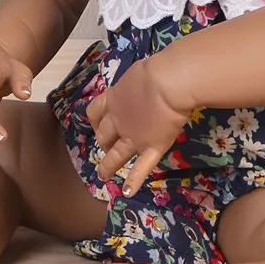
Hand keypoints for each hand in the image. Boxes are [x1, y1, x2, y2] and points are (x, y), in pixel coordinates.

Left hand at [86, 57, 192, 195]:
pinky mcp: (152, 147)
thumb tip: (137, 84)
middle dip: (103, 142)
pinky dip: (133, 181)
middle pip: (103, 136)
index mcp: (114, 100)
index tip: (98, 124)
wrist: (169, 83)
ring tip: (104, 175)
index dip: (95, 121)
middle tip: (107, 147)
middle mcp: (119, 121)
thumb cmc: (155, 71)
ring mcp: (134, 137)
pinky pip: (141, 168)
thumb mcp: (136, 73)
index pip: (95, 112)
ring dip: (108, 167)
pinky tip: (128, 192)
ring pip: (116, 156)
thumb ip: (133, 85)